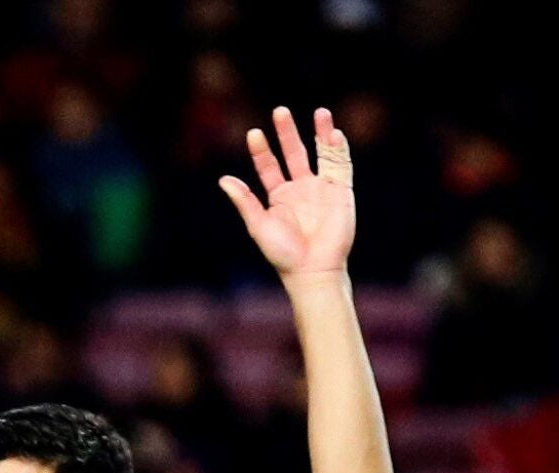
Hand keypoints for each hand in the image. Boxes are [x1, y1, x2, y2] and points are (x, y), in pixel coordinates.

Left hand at [219, 107, 354, 278]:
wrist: (312, 269)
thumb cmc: (282, 252)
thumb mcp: (258, 224)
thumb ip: (244, 200)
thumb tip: (223, 179)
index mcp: (278, 196)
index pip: (268, 166)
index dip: (261, 150)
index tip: (253, 133)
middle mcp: (300, 188)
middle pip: (293, 153)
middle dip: (287, 132)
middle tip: (280, 111)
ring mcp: (322, 188)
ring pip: (321, 154)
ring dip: (320, 133)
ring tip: (320, 111)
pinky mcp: (342, 192)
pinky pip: (341, 166)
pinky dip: (339, 149)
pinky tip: (333, 133)